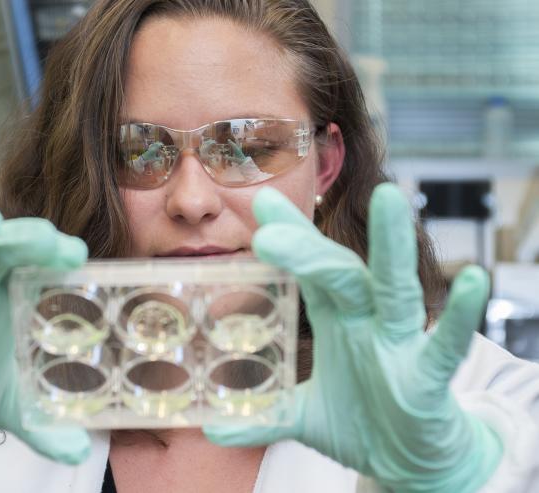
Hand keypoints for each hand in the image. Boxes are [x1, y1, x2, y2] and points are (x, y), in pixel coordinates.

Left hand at [205, 184, 502, 491]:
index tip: (260, 203)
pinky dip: (459, 316)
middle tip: (269, 224)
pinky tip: (471, 281)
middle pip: (340, 273)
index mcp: (338, 320)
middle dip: (309, 248)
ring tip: (390, 198)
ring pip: (395, 289)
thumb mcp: (303, 416)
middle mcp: (368, 321)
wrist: (412, 460)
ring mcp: (400, 344)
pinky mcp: (431, 377)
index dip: (290, 239)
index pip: (311, 272)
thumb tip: (212, 429)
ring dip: (392, 247)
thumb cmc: (363, 422)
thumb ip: (263, 416)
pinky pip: (446, 344)